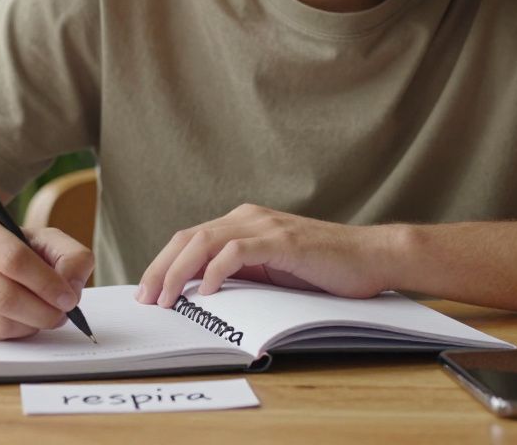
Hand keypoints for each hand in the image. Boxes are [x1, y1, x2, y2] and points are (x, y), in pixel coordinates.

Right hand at [0, 210, 94, 339]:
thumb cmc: (4, 248)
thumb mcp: (39, 238)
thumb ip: (69, 255)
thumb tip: (72, 287)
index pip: (13, 259)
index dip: (46, 283)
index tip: (68, 298)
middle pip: (5, 296)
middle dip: (43, 311)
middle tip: (62, 314)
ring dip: (30, 325)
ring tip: (44, 315)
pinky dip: (13, 333)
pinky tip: (20, 319)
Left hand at [135, 203, 392, 306]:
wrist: (371, 257)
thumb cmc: (324, 269)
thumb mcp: (272, 271)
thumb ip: (241, 272)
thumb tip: (200, 294)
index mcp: (243, 222)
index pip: (189, 239)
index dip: (162, 264)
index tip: (147, 292)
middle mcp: (249, 217)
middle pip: (188, 238)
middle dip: (160, 269)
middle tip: (145, 299)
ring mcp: (265, 226)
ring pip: (205, 242)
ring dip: (178, 272)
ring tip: (165, 299)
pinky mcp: (282, 240)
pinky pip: (237, 251)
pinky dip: (215, 271)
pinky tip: (205, 292)